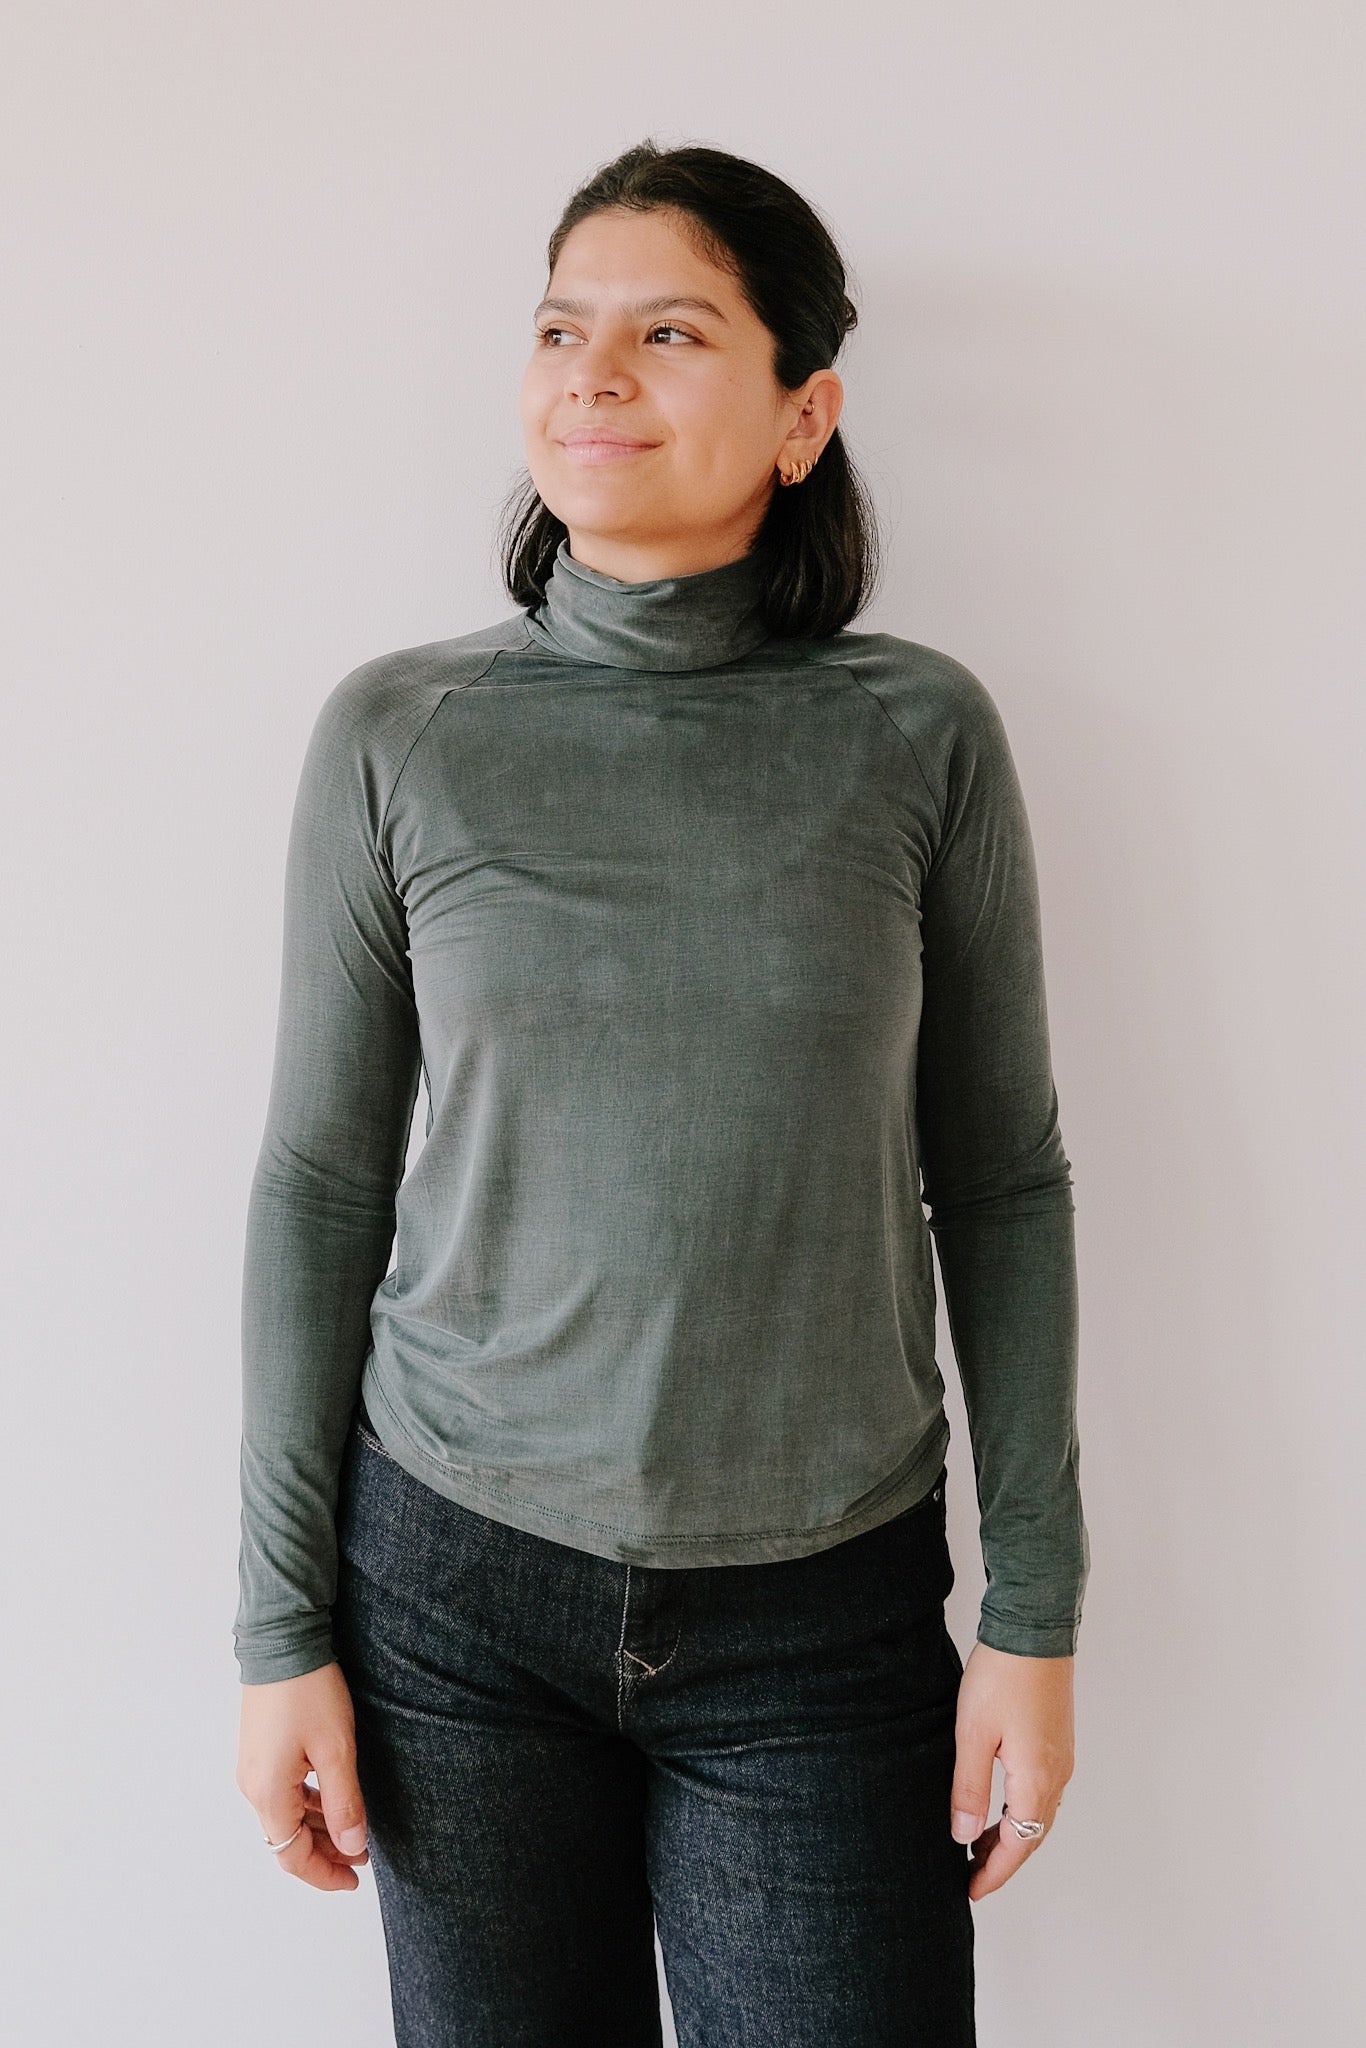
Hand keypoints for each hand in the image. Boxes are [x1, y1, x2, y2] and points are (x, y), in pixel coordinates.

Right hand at [236, 1660, 369, 1892]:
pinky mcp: (260, 1749)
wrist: (282, 1638)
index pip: (292, 1856)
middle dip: (325, 1852)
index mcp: (269, 1794)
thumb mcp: (336, 1750)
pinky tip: (333, 1796)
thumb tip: (350, 1848)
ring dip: (318, 1827)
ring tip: (355, 1828)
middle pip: (286, 1839)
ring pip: (286, 1815)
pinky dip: (308, 1803)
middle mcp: (253, 1786)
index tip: (355, 1880)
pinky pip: (283, 1791)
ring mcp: (253, 1767)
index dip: (324, 1874)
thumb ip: (344, 1804)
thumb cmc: (309, 1691)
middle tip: (362, 1856)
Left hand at [950, 1641, 1073, 1901]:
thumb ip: (969, 1789)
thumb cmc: (1001, 1677)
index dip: (994, 1872)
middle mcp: (1057, 1774)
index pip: (1018, 1844)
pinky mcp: (1056, 1741)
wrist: (1032, 1630)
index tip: (971, 1891)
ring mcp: (1060, 1757)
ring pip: (1038, 1813)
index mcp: (1037, 1780)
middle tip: (970, 1874)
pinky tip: (997, 1804)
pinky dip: (1019, 1810)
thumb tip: (964, 1836)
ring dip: (1011, 1833)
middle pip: (1032, 1834)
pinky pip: (1041, 1791)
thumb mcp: (973, 1735)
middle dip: (1002, 1858)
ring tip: (977, 1843)